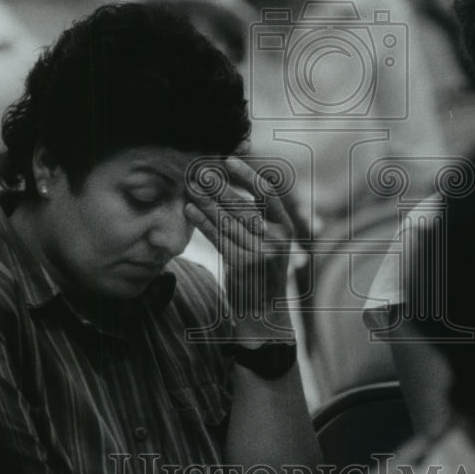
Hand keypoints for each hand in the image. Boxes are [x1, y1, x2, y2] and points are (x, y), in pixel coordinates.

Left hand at [184, 157, 294, 339]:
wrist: (263, 313)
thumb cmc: (260, 272)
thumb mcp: (267, 243)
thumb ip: (257, 218)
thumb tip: (231, 185)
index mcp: (285, 228)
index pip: (267, 194)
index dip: (247, 175)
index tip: (228, 160)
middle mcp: (276, 238)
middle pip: (242, 205)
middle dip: (219, 186)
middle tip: (200, 172)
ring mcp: (261, 251)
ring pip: (227, 219)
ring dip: (206, 201)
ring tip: (190, 187)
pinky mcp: (243, 264)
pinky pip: (218, 237)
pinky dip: (202, 222)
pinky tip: (189, 210)